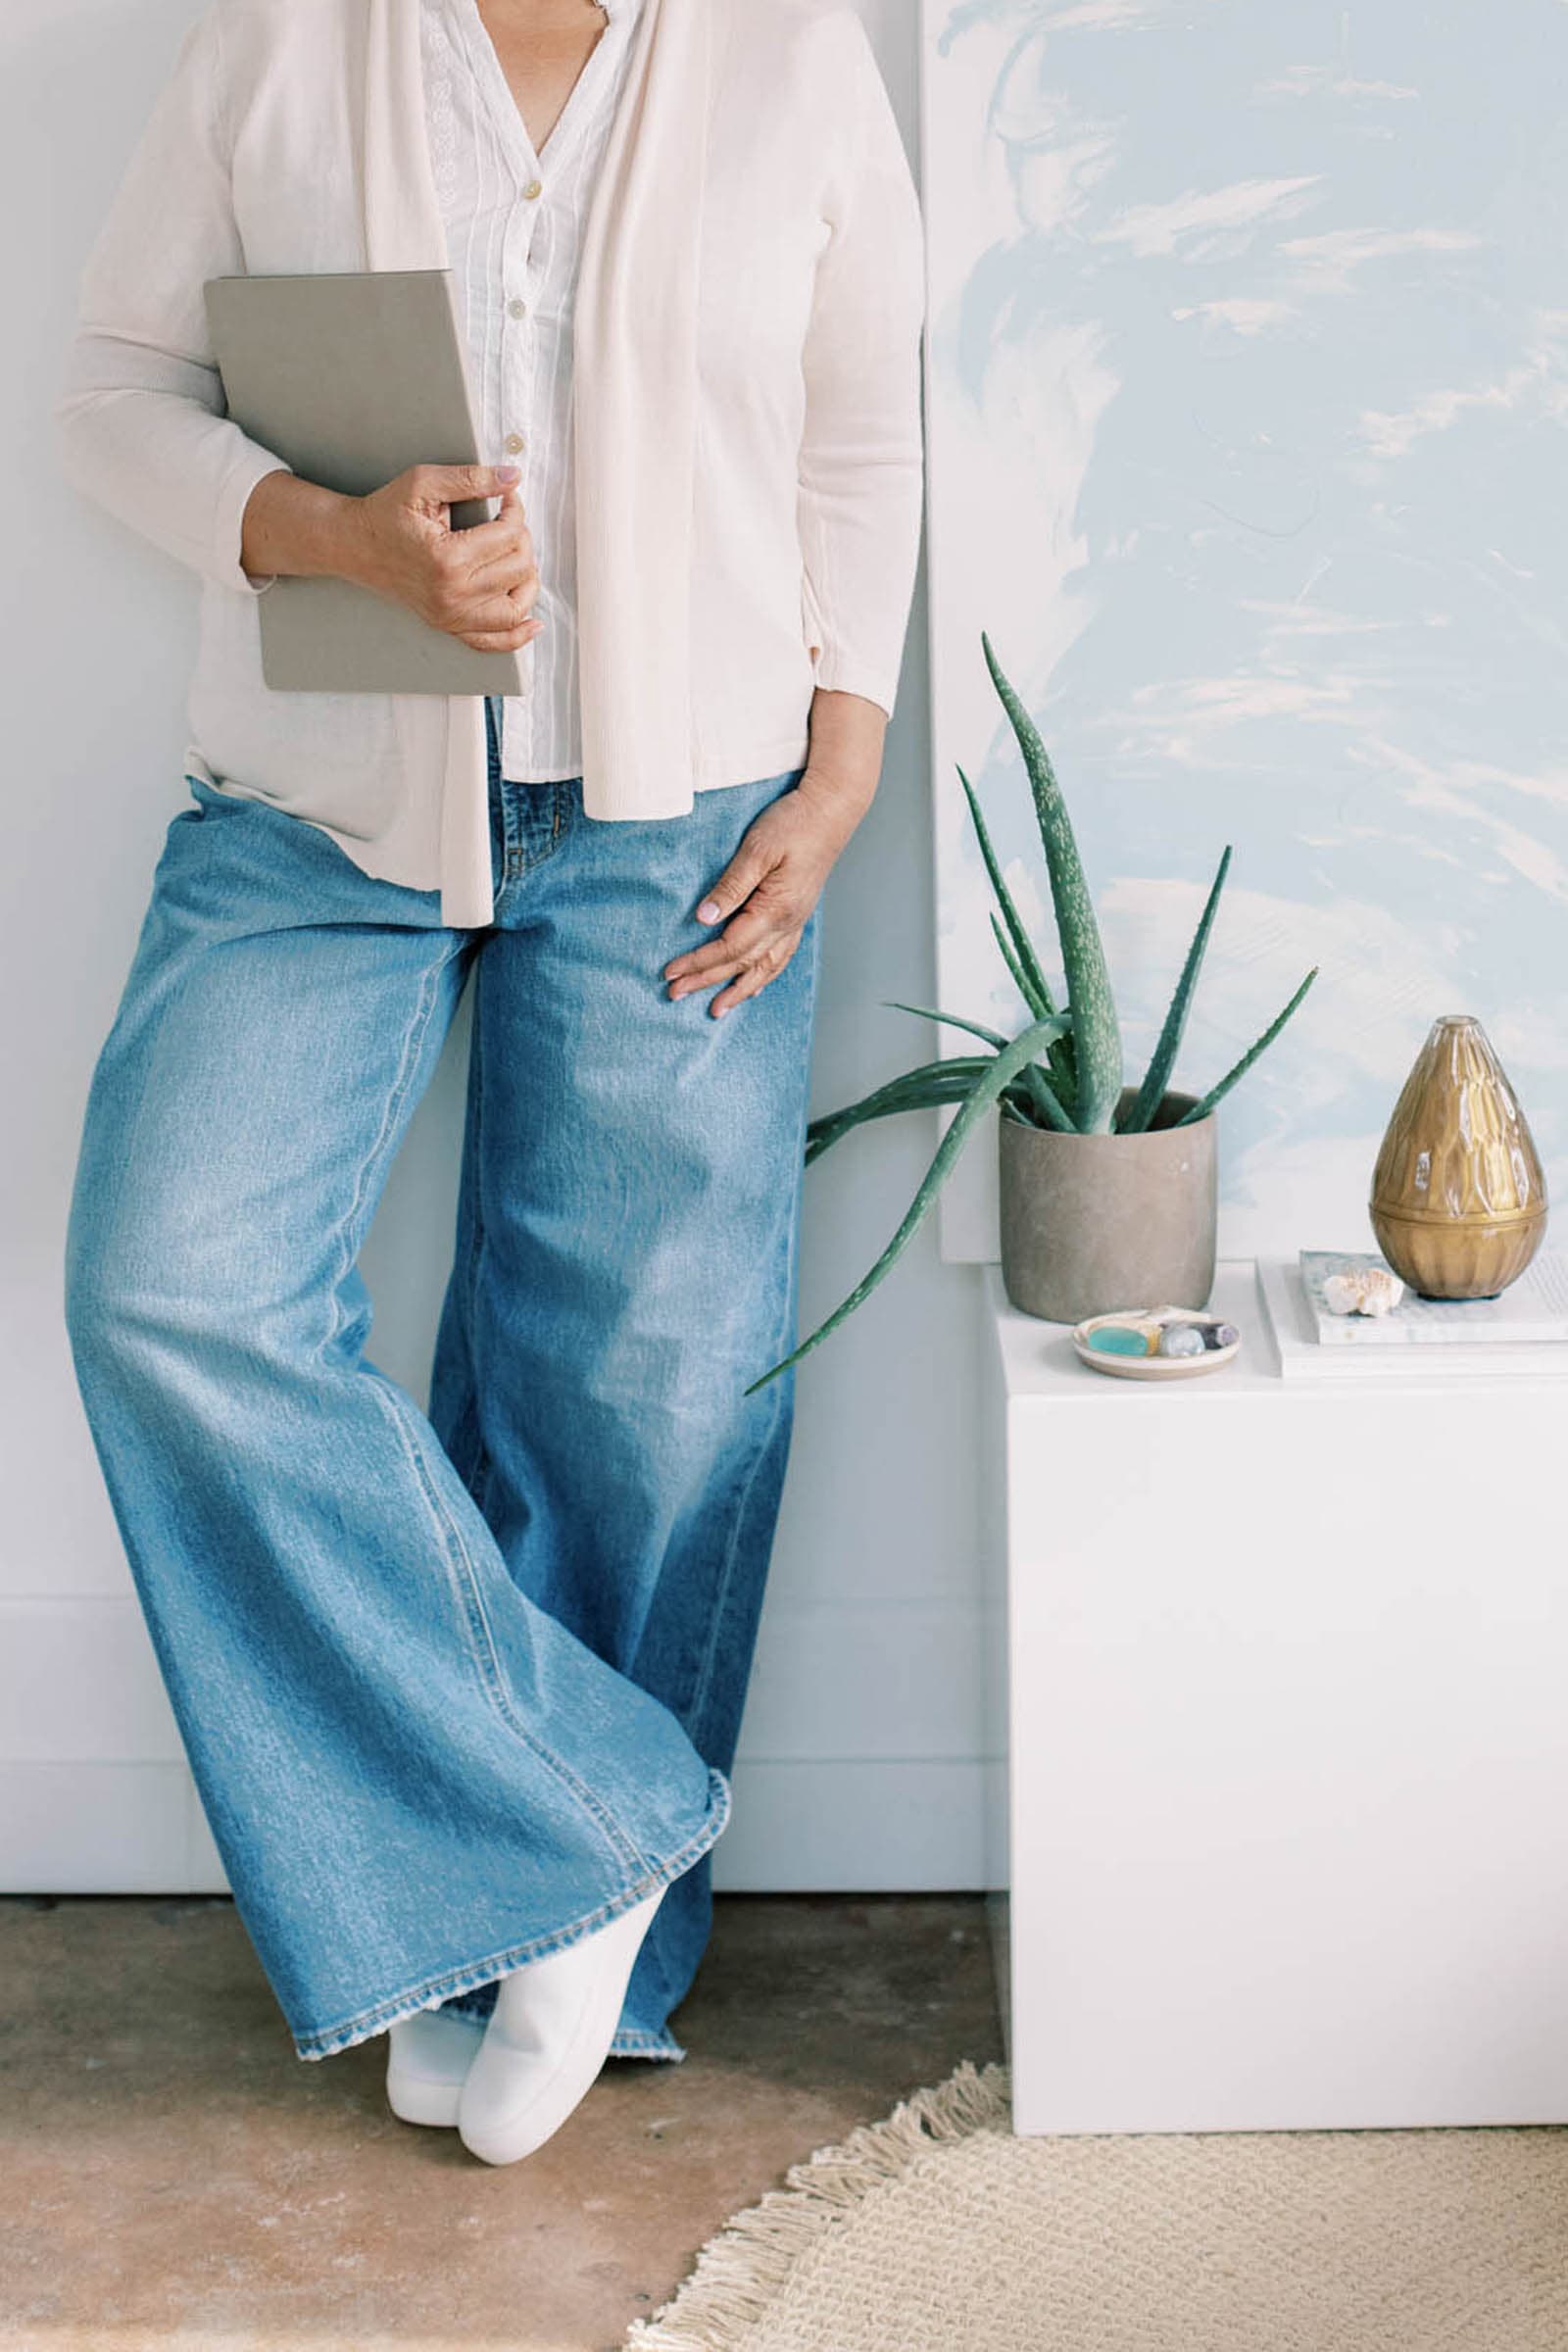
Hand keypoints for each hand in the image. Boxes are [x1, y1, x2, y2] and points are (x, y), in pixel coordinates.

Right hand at [336, 462, 542, 651]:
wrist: (354, 545)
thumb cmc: (385, 514)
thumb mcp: (424, 483)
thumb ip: (471, 478)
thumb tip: (512, 478)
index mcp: (447, 559)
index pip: (510, 535)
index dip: (515, 509)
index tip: (507, 498)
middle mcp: (452, 595)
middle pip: (519, 568)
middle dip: (521, 539)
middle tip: (507, 522)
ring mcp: (451, 615)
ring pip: (516, 607)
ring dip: (527, 580)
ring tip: (516, 556)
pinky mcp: (448, 624)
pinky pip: (493, 642)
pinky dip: (516, 635)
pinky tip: (532, 623)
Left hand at [663, 768, 870, 1016]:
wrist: (832, 810)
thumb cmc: (794, 823)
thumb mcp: (757, 849)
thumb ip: (731, 885)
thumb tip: (704, 918)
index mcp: (774, 911)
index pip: (728, 948)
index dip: (698, 963)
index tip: (670, 972)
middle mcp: (787, 924)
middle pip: (742, 964)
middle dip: (707, 981)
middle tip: (676, 995)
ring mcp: (795, 921)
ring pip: (765, 968)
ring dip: (739, 990)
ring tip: (717, 1010)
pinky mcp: (798, 914)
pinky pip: (781, 956)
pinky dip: (765, 975)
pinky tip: (755, 985)